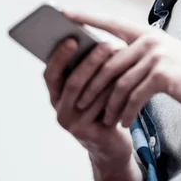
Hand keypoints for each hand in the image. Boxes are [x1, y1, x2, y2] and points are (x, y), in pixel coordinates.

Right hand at [43, 39, 132, 166]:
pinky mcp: (86, 132)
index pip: (50, 73)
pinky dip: (115, 90)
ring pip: (89, 94)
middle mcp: (59, 108)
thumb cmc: (104, 106)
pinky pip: (102, 108)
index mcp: (56, 93)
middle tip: (107, 44)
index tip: (72, 38)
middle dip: (91, 61)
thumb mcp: (93, 86)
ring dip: (108, 73)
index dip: (59, 56)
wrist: (111, 142)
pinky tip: (129, 78)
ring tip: (124, 57)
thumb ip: (89, 68)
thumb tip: (98, 38)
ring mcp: (70, 122)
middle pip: (72, 82)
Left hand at [65, 11, 180, 127]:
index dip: (87, 17)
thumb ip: (138, 53)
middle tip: (79, 103)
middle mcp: (149, 40)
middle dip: (91, 86)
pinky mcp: (162, 75)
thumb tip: (107, 62)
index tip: (64, 13)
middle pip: (108, 63)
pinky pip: (135, 96)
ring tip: (105, 119)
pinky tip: (125, 122)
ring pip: (120, 83)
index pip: (111, 23)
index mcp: (146, 32)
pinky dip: (127, 112)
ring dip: (109, 105)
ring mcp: (156, 56)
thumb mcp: (162, 54)